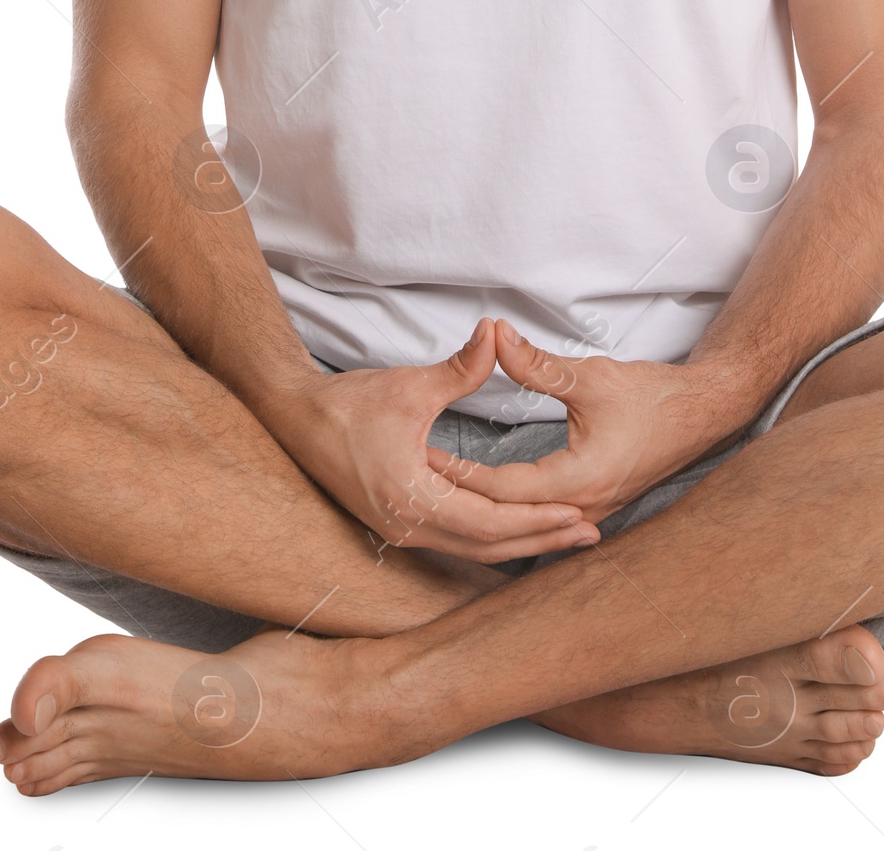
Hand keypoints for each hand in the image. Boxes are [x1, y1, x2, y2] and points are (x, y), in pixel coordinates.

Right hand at [275, 318, 601, 563]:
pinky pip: (456, 543)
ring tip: (563, 535)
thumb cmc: (347, 404)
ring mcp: (401, 531)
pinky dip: (492, 538)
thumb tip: (496, 333)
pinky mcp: (398, 525)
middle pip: (488, 547)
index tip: (579, 515)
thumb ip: (461, 368)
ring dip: (520, 542)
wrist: (294, 418)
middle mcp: (408, 528)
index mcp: (412, 499)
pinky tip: (517, 530)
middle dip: (540, 540)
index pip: (489, 523)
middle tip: (588, 536)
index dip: (536, 519)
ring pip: (473, 550)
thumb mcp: (409, 385)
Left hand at [428, 320, 733, 525]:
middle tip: (417, 479)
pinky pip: (542, 519)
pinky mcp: (595, 505)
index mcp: (580, 480)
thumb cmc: (652, 396)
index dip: (461, 475)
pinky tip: (486, 501)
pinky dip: (511, 512)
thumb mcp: (590, 376)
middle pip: (508, 516)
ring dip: (485, 509)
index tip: (423, 459)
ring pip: (525, 524)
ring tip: (440, 491)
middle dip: (463, 498)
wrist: (703, 414)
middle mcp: (584, 506)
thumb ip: (536, 364)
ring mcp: (591, 512)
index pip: (504, 490)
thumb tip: (494, 335)